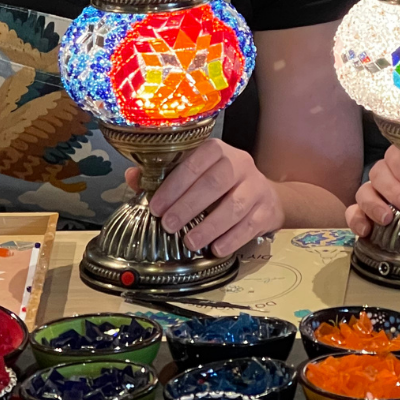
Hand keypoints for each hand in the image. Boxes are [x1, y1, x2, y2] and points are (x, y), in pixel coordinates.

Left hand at [128, 140, 283, 257]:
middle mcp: (240, 164)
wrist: (266, 196)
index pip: (197, 161)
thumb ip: (166, 175)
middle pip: (216, 181)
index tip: (156, 206)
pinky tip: (215, 248)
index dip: (175, 184)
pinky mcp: (266, 210)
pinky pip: (250, 225)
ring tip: (189, 242)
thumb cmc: (222, 185)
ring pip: (235, 205)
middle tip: (168, 225)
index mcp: (219, 151)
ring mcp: (256, 186)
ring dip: (209, 225)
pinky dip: (231, 239)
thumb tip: (133, 177)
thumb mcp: (198, 173)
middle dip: (188, 205)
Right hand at [345, 145, 399, 237]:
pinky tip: (366, 231)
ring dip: (374, 204)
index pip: (396, 154)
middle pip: (378, 172)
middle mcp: (386, 175)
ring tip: (388, 219)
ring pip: (363, 191)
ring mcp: (373, 194)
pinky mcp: (364, 214)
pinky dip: (356, 220)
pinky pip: (352, 213)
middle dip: (393, 189)